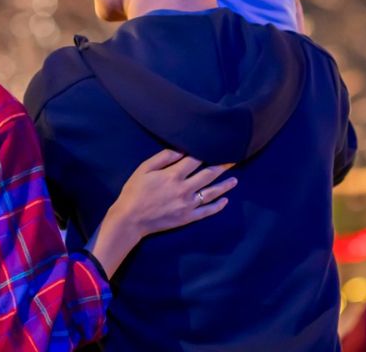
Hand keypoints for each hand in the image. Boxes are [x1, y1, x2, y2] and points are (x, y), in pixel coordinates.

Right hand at [113, 149, 236, 235]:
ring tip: (234, 180)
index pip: (195, 160)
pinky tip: (225, 201)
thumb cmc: (135, 191)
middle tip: (233, 160)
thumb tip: (180, 150)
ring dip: (224, 186)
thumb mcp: (144, 169)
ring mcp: (188, 205)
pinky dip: (217, 206)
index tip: (216, 146)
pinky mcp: (188, 217)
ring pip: (211, 193)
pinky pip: (206, 211)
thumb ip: (163, 158)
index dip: (206, 152)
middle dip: (222, 166)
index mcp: (173, 175)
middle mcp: (185, 189)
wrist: (130, 219)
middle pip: (208, 175)